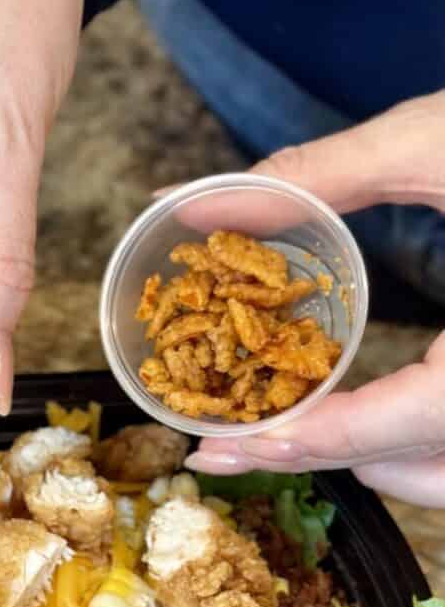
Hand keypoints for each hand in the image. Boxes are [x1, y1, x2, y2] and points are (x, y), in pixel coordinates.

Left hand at [185, 91, 444, 506]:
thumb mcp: (442, 136)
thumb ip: (318, 173)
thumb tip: (187, 204)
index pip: (399, 423)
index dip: (305, 442)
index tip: (223, 449)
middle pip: (429, 470)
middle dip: (329, 460)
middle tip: (240, 441)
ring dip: (382, 465)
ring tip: (299, 429)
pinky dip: (424, 446)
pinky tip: (379, 411)